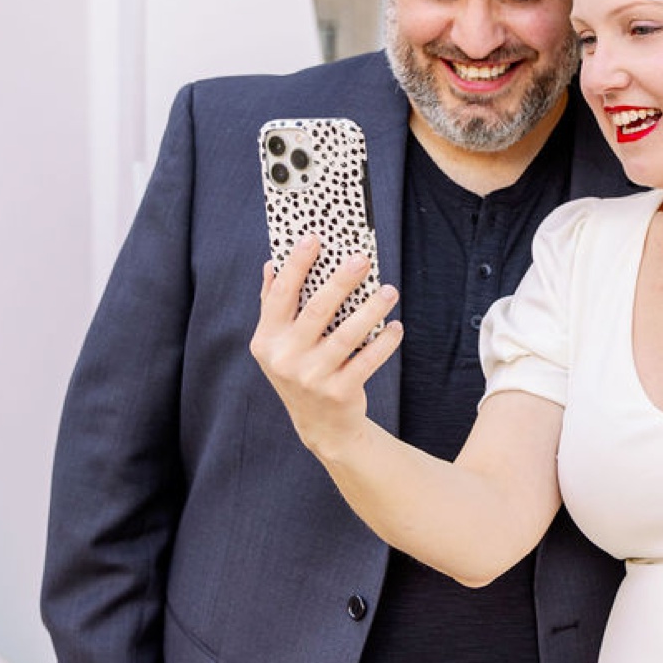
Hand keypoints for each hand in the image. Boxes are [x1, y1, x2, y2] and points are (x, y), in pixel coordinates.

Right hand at [250, 236, 401, 457]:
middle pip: (317, 310)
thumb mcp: (279, 343)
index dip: (296, 264)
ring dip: (371, 309)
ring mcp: (311, 378)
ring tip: (389, 290)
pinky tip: (396, 326)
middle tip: (362, 258)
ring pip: (347, 335)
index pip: (281, 295)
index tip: (314, 238)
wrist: (320, 425)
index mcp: (267, 340)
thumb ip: (273, 305)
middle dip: (341, 281)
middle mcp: (285, 359)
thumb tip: (271, 264)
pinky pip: (368, 360)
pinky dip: (385, 342)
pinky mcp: (339, 392)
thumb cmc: (301, 369)